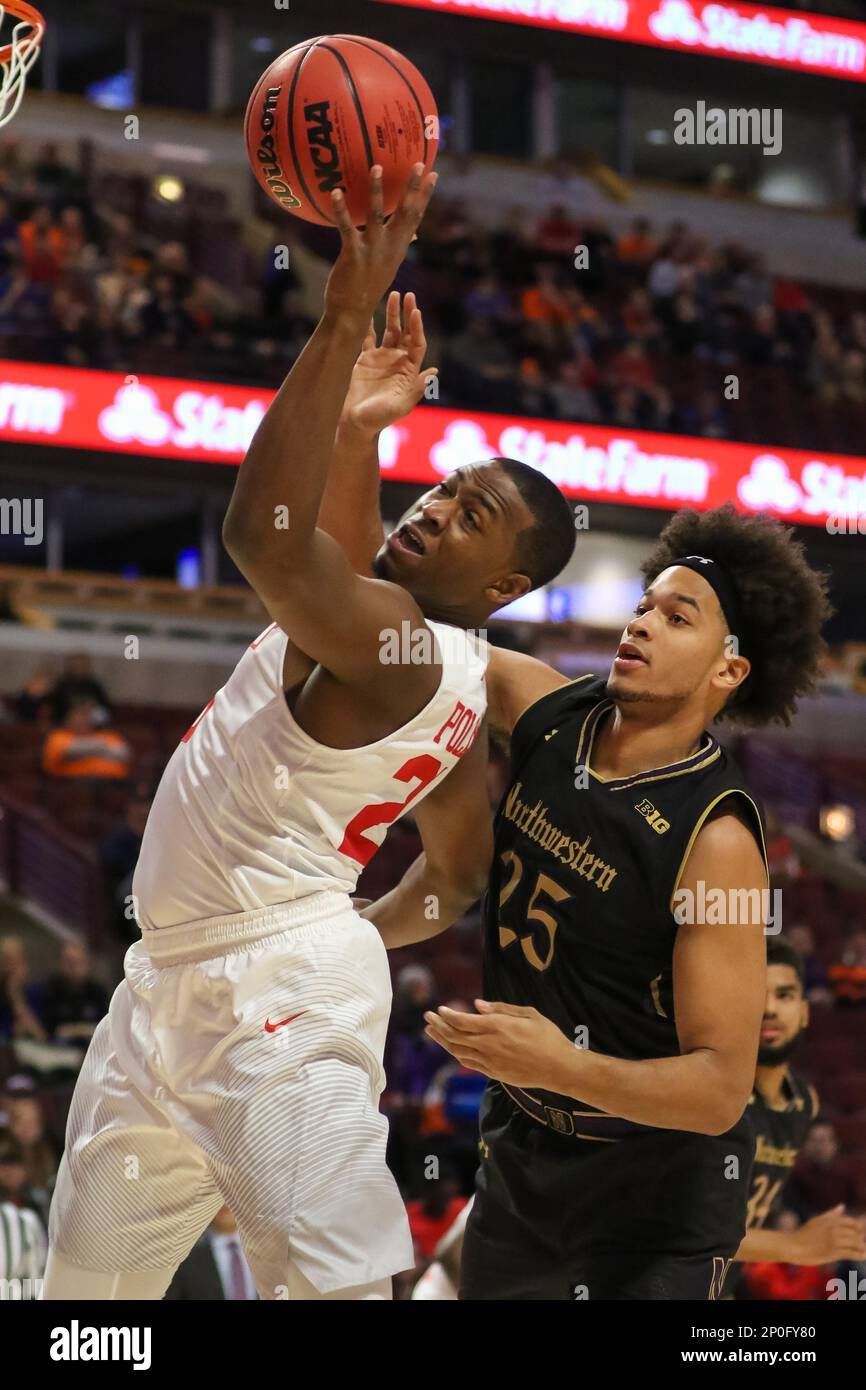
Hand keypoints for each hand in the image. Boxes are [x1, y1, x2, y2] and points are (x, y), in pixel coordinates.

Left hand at [324, 164, 436, 327]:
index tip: (433, 174)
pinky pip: (347, 228)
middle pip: (405, 213)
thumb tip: (415, 233)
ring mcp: (372, 251)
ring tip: (376, 167)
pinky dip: (341, 210)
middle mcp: (389, 248)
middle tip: (419, 163)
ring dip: (377, 191)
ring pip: (377, 216)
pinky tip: (336, 192)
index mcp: (398, 248)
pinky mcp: (353, 255)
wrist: (352, 313)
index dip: (425, 195)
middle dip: (413, 188)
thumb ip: (400, 245)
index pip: (416, 217)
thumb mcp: (388, 265)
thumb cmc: (367, 287)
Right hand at [341, 291, 437, 436]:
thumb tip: (434, 371)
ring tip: (393, 294)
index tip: (416, 312)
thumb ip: (416, 389)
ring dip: (391, 314)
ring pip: (389, 331)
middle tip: (408, 295)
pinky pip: (368, 337)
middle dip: (407, 314)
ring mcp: (381, 358)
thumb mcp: (401, 406)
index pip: (416, 343)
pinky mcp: (365, 359)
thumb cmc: (380, 418)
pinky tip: (368, 309)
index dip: (417, 328)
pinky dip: (368, 324)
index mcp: (409, 370)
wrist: (356, 423)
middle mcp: (397, 361)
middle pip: (405, 332)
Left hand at [424, 1000, 572, 1088]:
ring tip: (431, 1033)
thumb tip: (478, 1005)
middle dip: (439, 1026)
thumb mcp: (529, 1014)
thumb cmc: (548, 1037)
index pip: (463, 1021)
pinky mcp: (494, 1073)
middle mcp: (489, 1044)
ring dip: (443, 1041)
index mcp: (497, 1027)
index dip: (448, 1015)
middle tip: (427, 1018)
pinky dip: (457, 1055)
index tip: (439, 1010)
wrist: (559, 1068)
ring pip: (458, 1051)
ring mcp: (490, 1061)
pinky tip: (452, 1050)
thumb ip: (501, 1009)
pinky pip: (470, 1064)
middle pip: (456, 1035)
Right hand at [792, 1206, 865, 1265]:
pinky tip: (864, 1255)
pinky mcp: (833, 1253)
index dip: (860, 1227)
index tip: (863, 1232)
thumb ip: (832, 1214)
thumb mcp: (818, 1220)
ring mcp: (834, 1241)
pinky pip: (851, 1253)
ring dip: (862, 1246)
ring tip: (864, 1249)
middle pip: (856, 1233)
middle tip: (863, 1241)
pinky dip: (859, 1254)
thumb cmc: (804, 1233)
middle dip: (862, 1237)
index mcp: (831, 1220)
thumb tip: (842, 1205)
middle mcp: (834, 1229)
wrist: (794, 1245)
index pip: (853, 1222)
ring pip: (855, 1243)